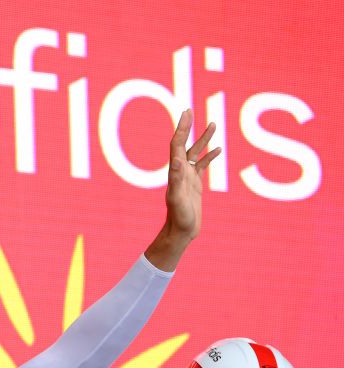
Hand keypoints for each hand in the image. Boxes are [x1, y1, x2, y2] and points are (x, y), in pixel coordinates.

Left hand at [164, 109, 220, 241]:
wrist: (181, 232)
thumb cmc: (180, 218)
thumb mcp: (179, 199)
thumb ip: (177, 181)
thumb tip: (176, 161)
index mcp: (175, 172)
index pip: (177, 144)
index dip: (181, 128)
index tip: (186, 112)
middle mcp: (179, 172)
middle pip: (183, 144)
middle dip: (187, 127)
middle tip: (190, 110)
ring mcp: (187, 177)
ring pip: (195, 153)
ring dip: (203, 139)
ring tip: (212, 124)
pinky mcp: (194, 184)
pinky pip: (202, 166)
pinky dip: (209, 156)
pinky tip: (218, 150)